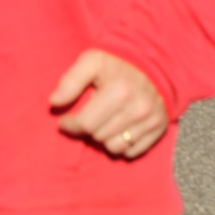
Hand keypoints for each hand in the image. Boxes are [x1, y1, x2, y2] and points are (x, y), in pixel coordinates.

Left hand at [49, 50, 167, 158]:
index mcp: (119, 91)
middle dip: (88, 129)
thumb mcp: (91, 61)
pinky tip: (119, 128)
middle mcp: (138, 108)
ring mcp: (151, 120)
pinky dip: (122, 145)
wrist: (153, 64)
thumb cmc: (116, 65)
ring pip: (114, 148)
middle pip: (98, 137)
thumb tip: (54, 102)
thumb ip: (70, 80)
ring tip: (104, 122)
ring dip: (104, 138)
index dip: (70, 124)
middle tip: (89, 116)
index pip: (85, 124)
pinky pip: (132, 152)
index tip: (65, 119)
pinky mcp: (159, 130)